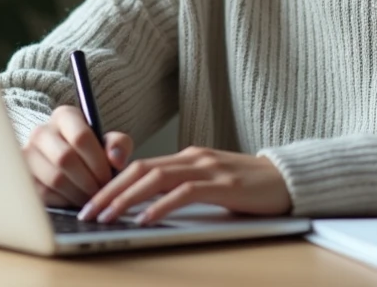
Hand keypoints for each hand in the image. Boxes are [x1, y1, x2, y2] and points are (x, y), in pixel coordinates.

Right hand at [23, 105, 132, 206]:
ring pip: (55, 178)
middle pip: (66, 158)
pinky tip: (74, 199)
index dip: (98, 161)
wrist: (67, 163)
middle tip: (100, 192)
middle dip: (88, 180)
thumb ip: (119, 145)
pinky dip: (64, 200)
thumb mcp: (109, 143)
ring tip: (90, 198)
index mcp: (64, 116)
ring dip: (77, 193)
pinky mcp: (23, 176)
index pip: (81, 136)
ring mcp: (27, 154)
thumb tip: (117, 160)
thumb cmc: (91, 151)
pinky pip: (44, 193)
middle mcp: (41, 131)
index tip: (109, 177)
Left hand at [77, 145, 291, 225]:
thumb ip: (183, 188)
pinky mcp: (224, 185)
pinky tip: (145, 219)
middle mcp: (194, 158)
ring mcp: (209, 169)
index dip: (111, 183)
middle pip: (140, 169)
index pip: (138, 166)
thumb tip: (147, 206)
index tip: (90, 202)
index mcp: (187, 157)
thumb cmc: (250, 187)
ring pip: (156, 179)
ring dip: (126, 199)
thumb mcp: (211, 183)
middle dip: (109, 191)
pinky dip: (160, 206)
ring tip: (106, 216)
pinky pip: (184, 193)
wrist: (290, 180)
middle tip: (86, 212)